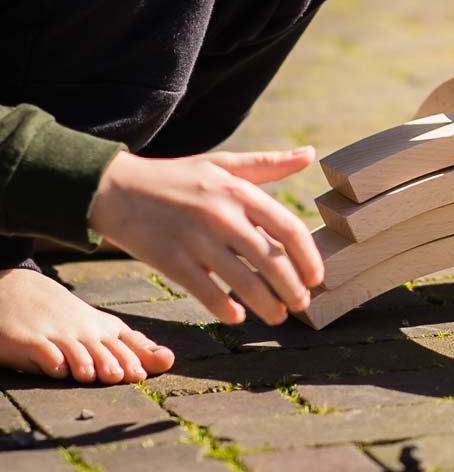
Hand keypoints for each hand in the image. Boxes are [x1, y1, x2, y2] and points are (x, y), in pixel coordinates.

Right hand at [88, 147, 323, 325]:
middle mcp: (222, 216)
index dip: (308, 256)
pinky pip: (206, 292)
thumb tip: (310, 155)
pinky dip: (225, 308)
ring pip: (243, 281)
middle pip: (271, 260)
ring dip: (267, 304)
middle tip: (303, 304)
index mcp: (239, 192)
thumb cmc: (178, 177)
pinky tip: (237, 317)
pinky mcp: (172, 262)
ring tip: (279, 316)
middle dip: (293, 287)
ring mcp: (197, 241)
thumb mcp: (223, 164)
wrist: (118, 189)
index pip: (288, 228)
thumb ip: (268, 164)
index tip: (317, 277)